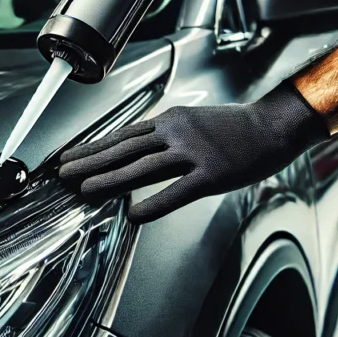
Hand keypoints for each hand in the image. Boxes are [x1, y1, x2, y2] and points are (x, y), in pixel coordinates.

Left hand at [58, 82, 327, 223]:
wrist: (274, 125)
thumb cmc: (234, 128)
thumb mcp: (192, 122)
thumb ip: (164, 137)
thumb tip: (134, 150)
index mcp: (169, 120)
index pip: (122, 136)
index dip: (93, 148)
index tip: (70, 158)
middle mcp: (176, 132)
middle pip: (124, 149)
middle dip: (90, 162)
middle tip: (63, 175)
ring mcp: (194, 152)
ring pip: (143, 167)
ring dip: (111, 180)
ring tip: (86, 191)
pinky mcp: (213, 173)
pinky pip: (178, 191)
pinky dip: (153, 203)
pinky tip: (134, 215)